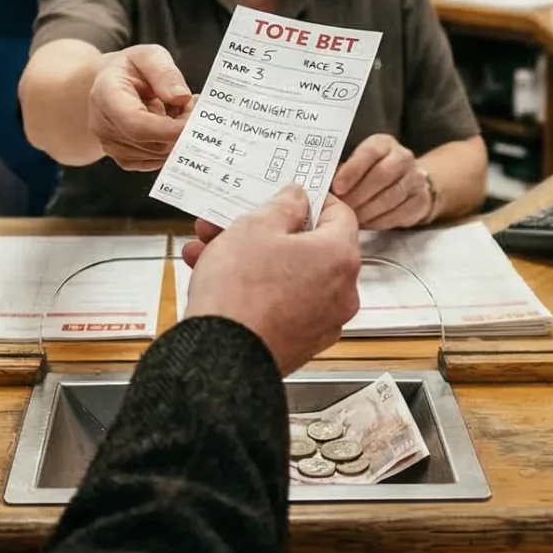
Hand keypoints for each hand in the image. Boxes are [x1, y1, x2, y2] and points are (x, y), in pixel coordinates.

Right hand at [89, 45, 194, 170]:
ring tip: (183, 109)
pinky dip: (170, 146)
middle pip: (150, 142)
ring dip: (178, 136)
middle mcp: (103, 125)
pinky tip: (173, 125)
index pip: (135, 123)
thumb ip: (164, 73)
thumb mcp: (149, 56)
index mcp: (106, 95)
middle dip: (180, 129)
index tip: (193, 124)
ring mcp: (111, 145)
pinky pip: (154, 160)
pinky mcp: (123, 157)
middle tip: (195, 106)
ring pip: (156, 153)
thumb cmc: (130, 68)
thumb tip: (181, 96)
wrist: (110, 83)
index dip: (166, 129)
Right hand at [180, 187, 361, 373]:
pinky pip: (281, 303)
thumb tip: (296, 198)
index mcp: (340, 257)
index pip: (341, 214)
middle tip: (240, 221)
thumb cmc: (240, 294)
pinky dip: (255, 288)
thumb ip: (282, 205)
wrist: (222, 357)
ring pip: (289, 275)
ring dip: (252, 258)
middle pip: (309, 247)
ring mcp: (322, 321)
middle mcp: (341, 292)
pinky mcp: (300, 343)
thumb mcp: (255, 227)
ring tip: (211, 248)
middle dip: (268, 230)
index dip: (314, 199)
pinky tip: (216, 277)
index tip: (293, 195)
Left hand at [330, 134, 432, 228]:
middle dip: (359, 194)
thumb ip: (343, 172)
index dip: (352, 171)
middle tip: (342, 208)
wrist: (410, 183)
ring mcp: (416, 179)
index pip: (369, 153)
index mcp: (384, 144)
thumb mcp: (358, 165)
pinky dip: (381, 221)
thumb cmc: (374, 173)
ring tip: (352, 219)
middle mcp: (403, 157)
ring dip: (369, 210)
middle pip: (382, 175)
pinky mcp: (421, 200)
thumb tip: (321, 185)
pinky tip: (367, 224)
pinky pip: (401, 213)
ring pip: (392, 196)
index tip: (337, 188)